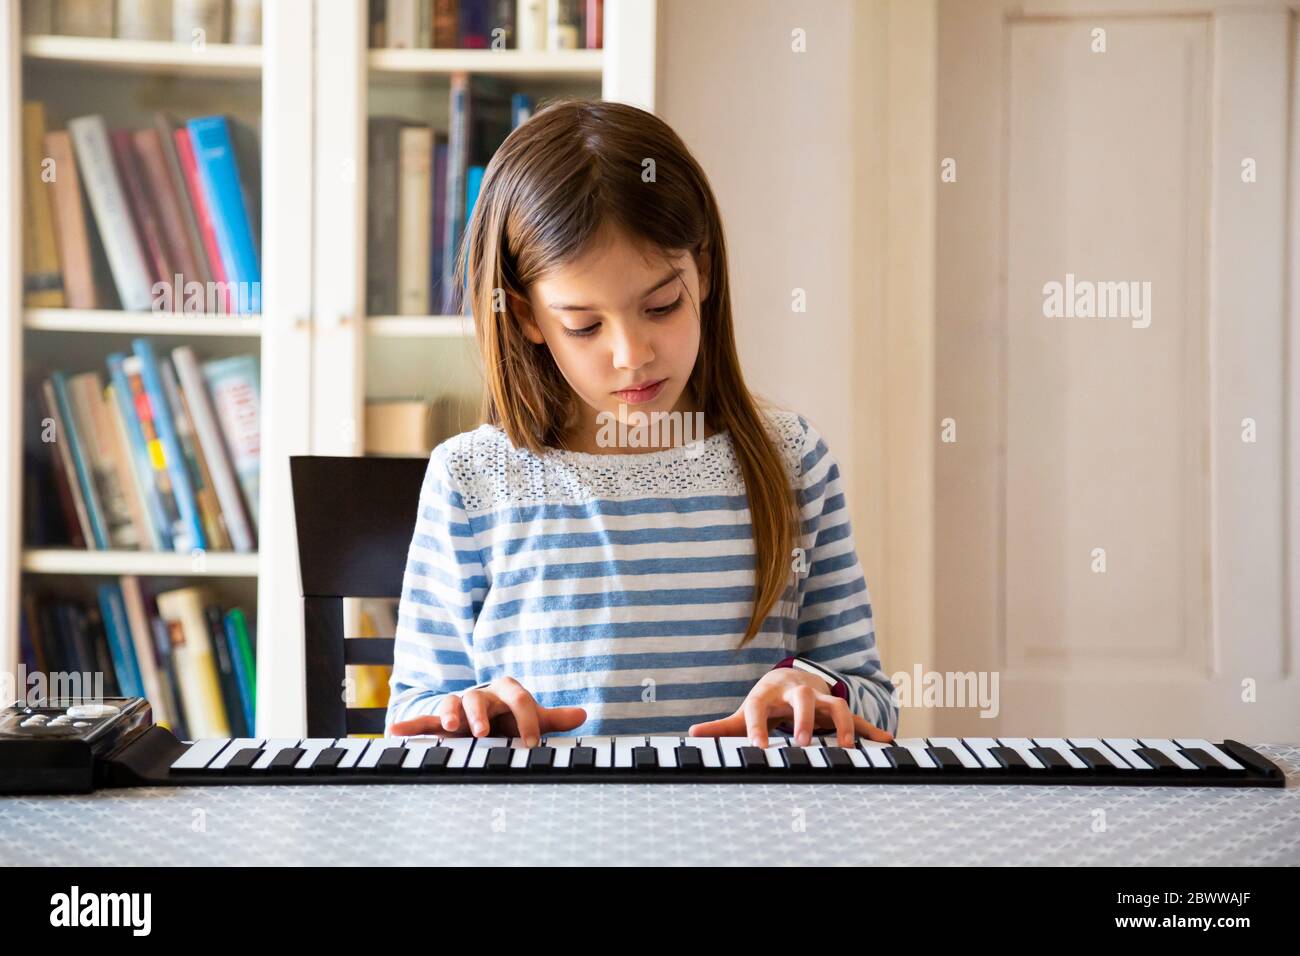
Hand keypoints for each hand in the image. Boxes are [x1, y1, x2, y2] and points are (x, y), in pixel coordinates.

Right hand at [386, 677, 585, 746]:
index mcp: (507, 692)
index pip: (518, 698)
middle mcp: (482, 695)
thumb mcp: (531, 718)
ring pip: (452, 703)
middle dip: (480, 713)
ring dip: (448, 712)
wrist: (485, 717)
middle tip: (482, 731)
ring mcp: (460, 706)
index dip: (527, 719)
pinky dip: (411, 725)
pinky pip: (425, 720)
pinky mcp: (441, 720)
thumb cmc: (510, 719)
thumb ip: (553, 719)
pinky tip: (394, 730)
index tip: (532, 744)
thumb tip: (583, 715)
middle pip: (480, 697)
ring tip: (447, 725)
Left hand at [687, 667, 894, 748]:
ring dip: (842, 724)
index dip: (757, 727)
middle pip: (801, 699)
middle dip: (804, 720)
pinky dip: (870, 729)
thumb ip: (723, 726)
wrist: (792, 677)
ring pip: (834, 705)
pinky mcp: (837, 708)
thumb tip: (692, 732)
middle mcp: (795, 693)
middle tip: (803, 743)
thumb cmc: (767, 700)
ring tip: (847, 748)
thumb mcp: (746, 710)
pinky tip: (885, 742)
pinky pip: (856, 717)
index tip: (758, 749)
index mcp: (768, 694)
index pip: (759, 708)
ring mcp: (819, 699)